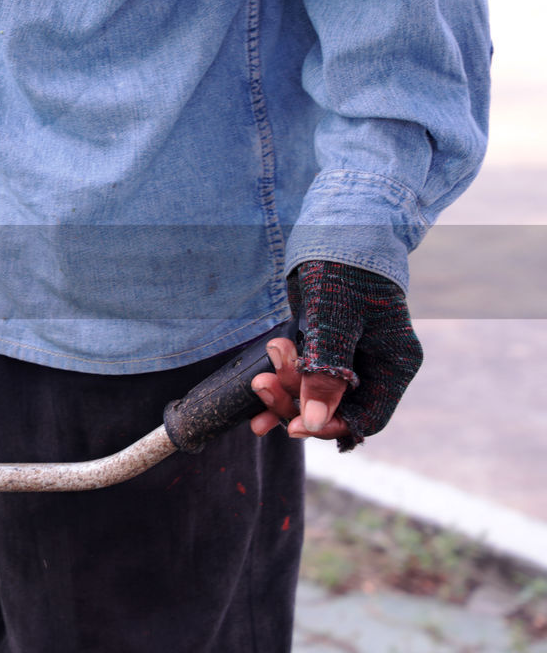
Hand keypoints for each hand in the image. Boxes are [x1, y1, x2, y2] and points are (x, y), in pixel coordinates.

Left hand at [248, 260, 423, 450]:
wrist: (338, 226)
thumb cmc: (346, 266)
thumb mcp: (334, 319)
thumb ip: (326, 370)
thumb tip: (313, 422)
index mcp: (394, 364)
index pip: (366, 418)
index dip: (329, 426)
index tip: (292, 426)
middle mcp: (376, 366)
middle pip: (336, 409)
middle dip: (296, 403)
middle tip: (262, 385)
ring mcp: (350, 357)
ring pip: (315, 394)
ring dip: (284, 391)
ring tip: (259, 374)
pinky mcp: (326, 346)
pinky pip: (304, 374)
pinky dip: (282, 380)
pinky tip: (259, 382)